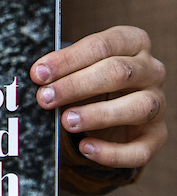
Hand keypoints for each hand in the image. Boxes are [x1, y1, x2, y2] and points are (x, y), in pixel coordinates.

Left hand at [32, 25, 166, 168]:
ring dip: (98, 115)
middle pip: (119, 72)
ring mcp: (158, 102)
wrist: (111, 106)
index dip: (68, 59)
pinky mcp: (158, 135)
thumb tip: (38, 76)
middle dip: (76, 86)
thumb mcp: (77, 66)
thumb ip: (61, 69)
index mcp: (132, 42)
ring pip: (138, 108)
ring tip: (67, 121)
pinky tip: (86, 148)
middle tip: (46, 98)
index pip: (101, 45)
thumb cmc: (89, 77)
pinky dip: (113, 153)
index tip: (39, 74)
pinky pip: (141, 149)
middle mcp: (151, 70)